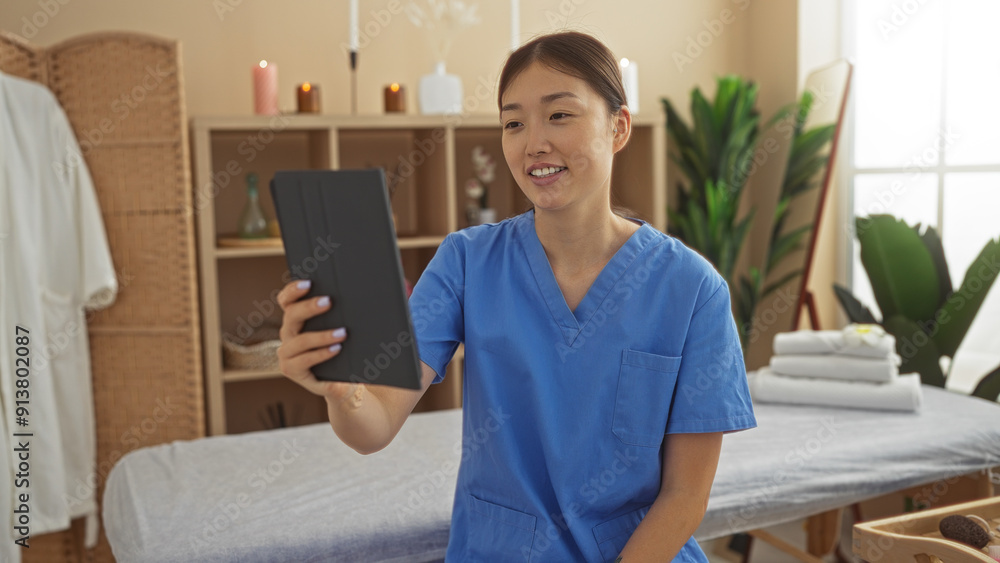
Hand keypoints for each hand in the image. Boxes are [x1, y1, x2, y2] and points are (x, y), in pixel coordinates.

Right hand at [276, 280, 363, 408]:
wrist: (339, 379)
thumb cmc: (340, 348)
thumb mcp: (338, 327)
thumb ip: (338, 313)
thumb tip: (355, 293)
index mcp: (294, 319)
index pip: (287, 300)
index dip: (293, 290)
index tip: (308, 282)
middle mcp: (287, 334)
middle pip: (291, 315)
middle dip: (309, 307)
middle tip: (329, 302)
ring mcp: (287, 353)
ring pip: (300, 341)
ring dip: (321, 336)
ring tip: (342, 333)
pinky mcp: (292, 370)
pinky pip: (304, 361)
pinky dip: (321, 354)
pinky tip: (336, 349)